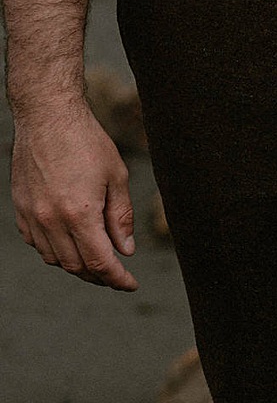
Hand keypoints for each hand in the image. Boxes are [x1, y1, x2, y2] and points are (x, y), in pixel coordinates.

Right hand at [11, 100, 137, 290]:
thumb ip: (120, 218)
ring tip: (97, 261)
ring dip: (76, 265)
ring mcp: (31, 215)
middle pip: (75, 266)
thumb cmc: (87, 143)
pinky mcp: (19, 208)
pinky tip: (70, 243)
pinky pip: (36, 243)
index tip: (131, 284)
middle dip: (99, 276)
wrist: (48, 118)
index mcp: (79, 214)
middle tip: (117, 276)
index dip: (117, 279)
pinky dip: (55, 250)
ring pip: (53, 258)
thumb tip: (125, 250)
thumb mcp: (117, 178)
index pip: (99, 262)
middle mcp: (50, 220)